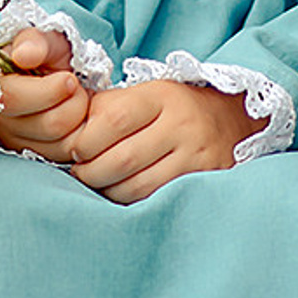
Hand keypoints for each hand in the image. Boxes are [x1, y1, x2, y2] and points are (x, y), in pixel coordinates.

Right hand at [0, 22, 91, 157]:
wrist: (56, 72)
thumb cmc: (46, 54)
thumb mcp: (43, 39)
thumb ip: (35, 42)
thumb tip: (23, 55)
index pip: (13, 99)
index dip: (49, 91)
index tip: (68, 77)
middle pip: (49, 125)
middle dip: (74, 102)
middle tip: (74, 85)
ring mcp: (15, 141)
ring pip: (63, 143)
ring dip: (80, 116)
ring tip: (74, 98)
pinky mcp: (34, 156)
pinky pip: (69, 155)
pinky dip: (82, 134)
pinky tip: (76, 116)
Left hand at [61, 79, 253, 204]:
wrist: (233, 120)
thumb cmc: (174, 108)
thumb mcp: (146, 95)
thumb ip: (107, 107)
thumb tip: (64, 128)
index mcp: (161, 96)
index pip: (113, 119)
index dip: (86, 141)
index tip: (74, 151)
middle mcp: (182, 124)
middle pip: (123, 158)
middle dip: (91, 172)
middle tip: (79, 174)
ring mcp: (196, 155)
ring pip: (138, 186)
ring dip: (108, 191)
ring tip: (99, 185)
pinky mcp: (204, 181)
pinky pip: (157, 199)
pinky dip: (131, 202)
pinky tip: (122, 195)